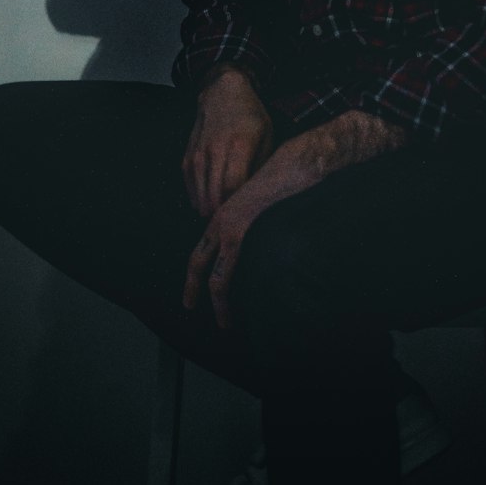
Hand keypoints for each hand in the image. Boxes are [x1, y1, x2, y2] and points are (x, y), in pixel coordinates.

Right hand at [181, 68, 274, 217]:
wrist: (224, 92)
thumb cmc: (252, 117)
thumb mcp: (267, 137)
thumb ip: (262, 165)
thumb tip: (258, 194)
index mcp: (240, 146)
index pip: (234, 184)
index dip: (236, 205)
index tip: (241, 219)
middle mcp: (217, 148)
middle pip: (215, 189)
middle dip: (220, 212)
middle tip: (227, 228)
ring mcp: (200, 150)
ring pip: (199, 186)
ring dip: (205, 206)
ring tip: (213, 221)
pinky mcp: (189, 151)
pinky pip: (188, 179)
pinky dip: (193, 194)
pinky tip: (200, 204)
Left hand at [182, 136, 319, 329]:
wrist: (295, 162)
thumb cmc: (287, 181)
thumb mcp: (265, 205)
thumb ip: (256, 224)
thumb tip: (259, 245)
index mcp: (227, 213)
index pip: (205, 247)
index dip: (198, 269)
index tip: (196, 287)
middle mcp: (221, 219)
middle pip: (197, 261)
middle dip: (192, 287)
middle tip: (190, 306)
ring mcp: (229, 225)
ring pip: (215, 274)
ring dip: (218, 302)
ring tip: (224, 322)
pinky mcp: (240, 230)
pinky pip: (227, 270)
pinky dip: (226, 294)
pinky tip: (234, 307)